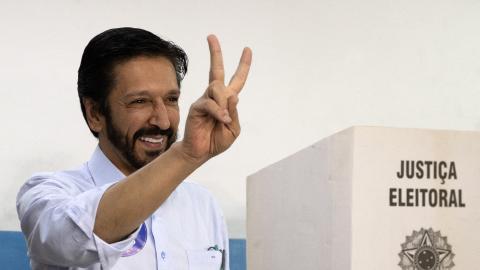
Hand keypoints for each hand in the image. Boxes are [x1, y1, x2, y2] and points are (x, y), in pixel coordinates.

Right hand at [179, 35, 251, 162]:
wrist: (201, 152)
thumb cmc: (217, 140)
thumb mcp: (233, 129)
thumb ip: (235, 113)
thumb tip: (233, 96)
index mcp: (227, 100)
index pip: (237, 79)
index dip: (243, 65)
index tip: (247, 50)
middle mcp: (216, 96)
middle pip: (216, 70)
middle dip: (215, 53)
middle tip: (211, 36)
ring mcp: (205, 100)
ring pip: (217, 88)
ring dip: (224, 103)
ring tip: (224, 119)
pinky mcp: (197, 107)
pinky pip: (210, 103)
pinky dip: (219, 112)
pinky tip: (222, 120)